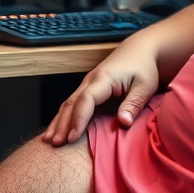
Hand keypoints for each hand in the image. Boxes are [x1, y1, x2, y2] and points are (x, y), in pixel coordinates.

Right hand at [42, 42, 160, 145]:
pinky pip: (73, 102)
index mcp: (103, 79)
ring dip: (58, 121)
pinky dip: (63, 116)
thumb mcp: (145, 86)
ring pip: (68, 103)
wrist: (140, 49)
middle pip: (71, 103)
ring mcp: (87, 83)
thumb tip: (123, 123)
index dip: (78, 120)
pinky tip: (56, 128)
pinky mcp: (88, 87)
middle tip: (55, 144)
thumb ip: (133, 104)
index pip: (86, 101)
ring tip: (48, 140)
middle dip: (62, 124)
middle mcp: (90, 80)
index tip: (73, 138)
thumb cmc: (144, 67)